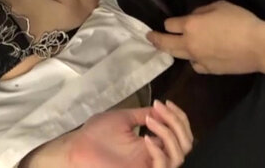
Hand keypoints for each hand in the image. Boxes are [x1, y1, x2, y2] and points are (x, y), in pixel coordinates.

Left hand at [22, 102, 192, 167]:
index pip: (180, 134)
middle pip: (186, 144)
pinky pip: (163, 166)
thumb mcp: (124, 118)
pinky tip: (146, 138)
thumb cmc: (96, 133)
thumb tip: (161, 108)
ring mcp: (149, 164)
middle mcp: (155, 155)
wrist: (77, 147)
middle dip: (178, 123)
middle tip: (162, 109)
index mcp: (153, 142)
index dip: (179, 117)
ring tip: (150, 120)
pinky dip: (159, 151)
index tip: (167, 102)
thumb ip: (144, 114)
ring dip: (169, 134)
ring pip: (179, 156)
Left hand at [147, 0, 264, 74]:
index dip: (170, 23)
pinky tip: (196, 57)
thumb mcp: (220, 6)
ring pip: (178, 56)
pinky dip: (193, 60)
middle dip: (156, 39)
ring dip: (172, 51)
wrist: (257, 46)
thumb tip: (195, 17)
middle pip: (166, 43)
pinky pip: (194, 65)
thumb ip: (202, 11)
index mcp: (190, 25)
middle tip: (149, 37)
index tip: (170, 23)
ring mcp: (197, 58)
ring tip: (168, 48)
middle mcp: (189, 43)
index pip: (170, 25)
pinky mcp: (208, 69)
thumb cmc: (240, 21)